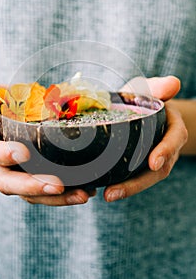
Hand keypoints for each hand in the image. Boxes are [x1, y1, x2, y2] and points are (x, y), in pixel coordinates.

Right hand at [0, 83, 95, 205]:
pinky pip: (42, 194)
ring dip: (54, 198)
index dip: (2, 155)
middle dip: (32, 186)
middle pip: (7, 183)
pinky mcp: (28, 181)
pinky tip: (84, 191)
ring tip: (80, 195)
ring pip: (28, 195)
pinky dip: (63, 196)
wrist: (3, 118)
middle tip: (58, 185)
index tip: (23, 153)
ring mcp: (11, 176)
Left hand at [104, 76, 187, 201]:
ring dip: (127, 189)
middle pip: (159, 169)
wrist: (135, 109)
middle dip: (138, 183)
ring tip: (107, 196)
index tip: (154, 163)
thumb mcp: (147, 90)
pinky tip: (102, 190)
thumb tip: (174, 82)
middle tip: (115, 192)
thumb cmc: (141, 98)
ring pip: (145, 178)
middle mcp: (166, 147)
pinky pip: (132, 177)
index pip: (175, 139)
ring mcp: (152, 159)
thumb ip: (157, 87)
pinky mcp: (138, 166)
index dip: (166, 150)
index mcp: (172, 127)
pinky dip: (120, 185)